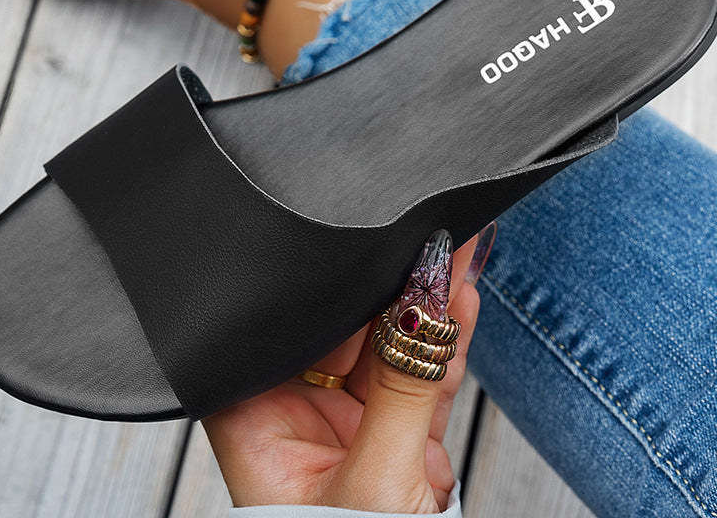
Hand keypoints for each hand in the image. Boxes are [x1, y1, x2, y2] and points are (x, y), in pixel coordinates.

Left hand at [204, 223, 495, 513]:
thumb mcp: (378, 484)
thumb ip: (409, 384)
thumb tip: (428, 300)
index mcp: (255, 422)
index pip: (290, 328)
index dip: (332, 283)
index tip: (375, 240)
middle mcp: (297, 416)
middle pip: (345, 328)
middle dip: (393, 282)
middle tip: (430, 232)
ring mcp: (350, 424)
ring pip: (391, 345)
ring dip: (429, 299)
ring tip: (457, 243)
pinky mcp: (396, 436)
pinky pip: (422, 373)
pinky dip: (447, 337)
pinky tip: (462, 290)